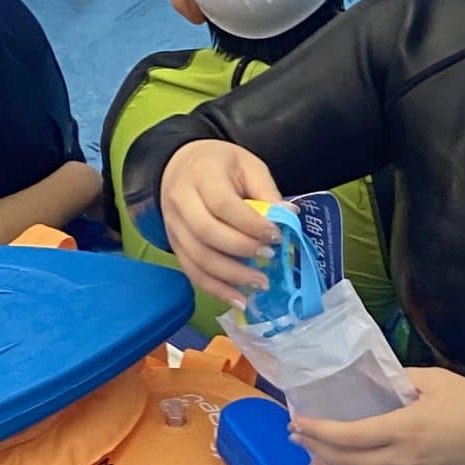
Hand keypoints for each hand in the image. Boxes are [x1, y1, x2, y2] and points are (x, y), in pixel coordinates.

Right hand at [158, 137, 280, 305]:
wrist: (180, 165)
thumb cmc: (220, 165)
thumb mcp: (248, 166)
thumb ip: (267, 191)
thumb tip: (290, 217)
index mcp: (201, 175)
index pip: (222, 204)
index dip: (250, 224)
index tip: (276, 236)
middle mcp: (181, 201)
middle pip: (207, 233)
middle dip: (242, 250)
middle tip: (270, 257)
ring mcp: (173, 226)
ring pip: (198, 257)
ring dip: (231, 276)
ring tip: (261, 283)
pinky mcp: (175, 246)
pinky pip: (192, 272)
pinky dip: (216, 289)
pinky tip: (238, 299)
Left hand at [292, 369, 464, 464]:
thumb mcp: (435, 380)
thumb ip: (399, 378)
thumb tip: (371, 377)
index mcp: (403, 429)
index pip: (348, 435)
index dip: (319, 431)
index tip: (298, 423)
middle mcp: (401, 460)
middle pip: (347, 461)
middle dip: (317, 449)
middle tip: (298, 438)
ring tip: (313, 461)